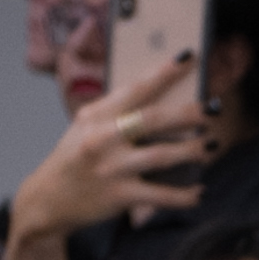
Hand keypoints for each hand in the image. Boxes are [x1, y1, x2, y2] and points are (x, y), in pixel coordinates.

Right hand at [5, 51, 216, 251]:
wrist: (46, 202)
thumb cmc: (72, 159)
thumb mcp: (83, 127)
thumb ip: (113, 109)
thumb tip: (155, 90)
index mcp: (96, 117)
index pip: (135, 89)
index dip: (164, 72)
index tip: (189, 57)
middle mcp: (102, 140)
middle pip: (154, 119)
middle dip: (188, 113)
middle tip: (212, 109)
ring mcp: (111, 169)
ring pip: (162, 155)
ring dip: (193, 151)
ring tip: (211, 146)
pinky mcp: (118, 197)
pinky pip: (160, 196)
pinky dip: (183, 196)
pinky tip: (198, 192)